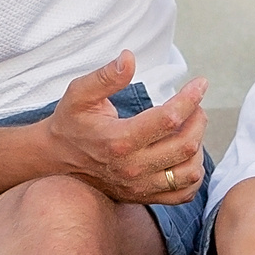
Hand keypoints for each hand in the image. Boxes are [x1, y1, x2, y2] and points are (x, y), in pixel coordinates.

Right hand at [41, 51, 205, 204]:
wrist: (55, 159)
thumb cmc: (70, 123)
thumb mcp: (79, 93)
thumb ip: (106, 76)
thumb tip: (129, 58)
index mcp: (119, 139)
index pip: (169, 119)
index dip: (190, 98)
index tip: (200, 83)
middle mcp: (132, 167)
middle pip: (186, 146)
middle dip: (198, 119)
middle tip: (195, 104)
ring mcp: (139, 186)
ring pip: (189, 172)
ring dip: (198, 147)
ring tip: (190, 128)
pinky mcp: (143, 197)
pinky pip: (183, 193)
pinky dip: (194, 175)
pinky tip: (186, 155)